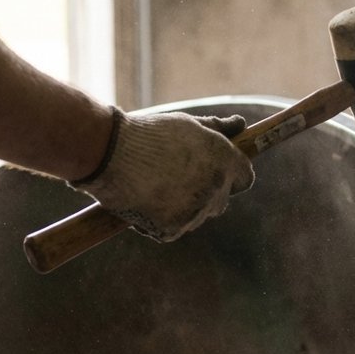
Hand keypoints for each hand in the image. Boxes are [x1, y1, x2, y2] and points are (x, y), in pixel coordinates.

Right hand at [71, 110, 254, 241]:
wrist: (109, 152)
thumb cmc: (147, 134)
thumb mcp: (186, 124)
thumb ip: (217, 128)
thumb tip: (240, 125)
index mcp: (223, 159)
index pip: (245, 178)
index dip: (232, 175)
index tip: (217, 173)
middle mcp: (215, 186)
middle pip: (222, 200)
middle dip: (207, 192)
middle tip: (178, 178)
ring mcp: (195, 211)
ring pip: (198, 216)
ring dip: (185, 207)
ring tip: (156, 185)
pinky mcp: (172, 229)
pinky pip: (174, 229)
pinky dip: (161, 220)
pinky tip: (144, 199)